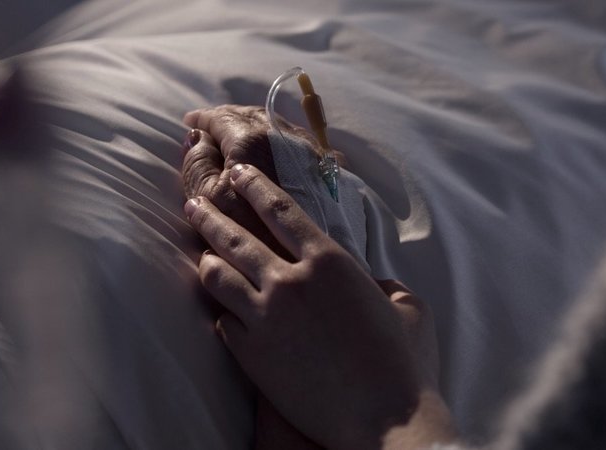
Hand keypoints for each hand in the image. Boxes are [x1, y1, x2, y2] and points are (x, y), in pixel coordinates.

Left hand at [184, 164, 457, 448]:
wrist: (382, 419)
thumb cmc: (403, 364)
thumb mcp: (409, 308)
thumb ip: (385, 285)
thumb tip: (374, 284)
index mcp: (329, 261)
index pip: (280, 211)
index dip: (254, 187)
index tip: (237, 175)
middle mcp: (290, 281)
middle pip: (236, 237)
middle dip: (210, 214)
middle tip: (196, 202)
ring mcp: (265, 317)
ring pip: (217, 277)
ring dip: (207, 259)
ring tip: (202, 253)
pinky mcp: (251, 354)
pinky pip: (223, 323)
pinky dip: (222, 312)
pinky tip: (222, 310)